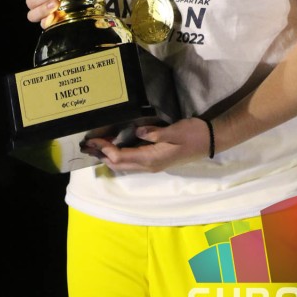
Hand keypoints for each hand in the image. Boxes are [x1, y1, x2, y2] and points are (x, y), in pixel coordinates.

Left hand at [82, 117, 213, 172]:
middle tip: (87, 145)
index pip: (121, 157)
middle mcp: (149, 165)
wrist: (209, 141)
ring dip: (108, 157)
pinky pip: (131, 161)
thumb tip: (137, 131)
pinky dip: (118, 156)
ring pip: (124, 165)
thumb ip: (155, 133)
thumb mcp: (175, 131)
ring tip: (96, 147)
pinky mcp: (155, 160)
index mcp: (152, 159)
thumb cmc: (193, 134)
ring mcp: (152, 165)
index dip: (105, 149)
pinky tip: (114, 147)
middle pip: (119, 165)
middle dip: (102, 155)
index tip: (93, 139)